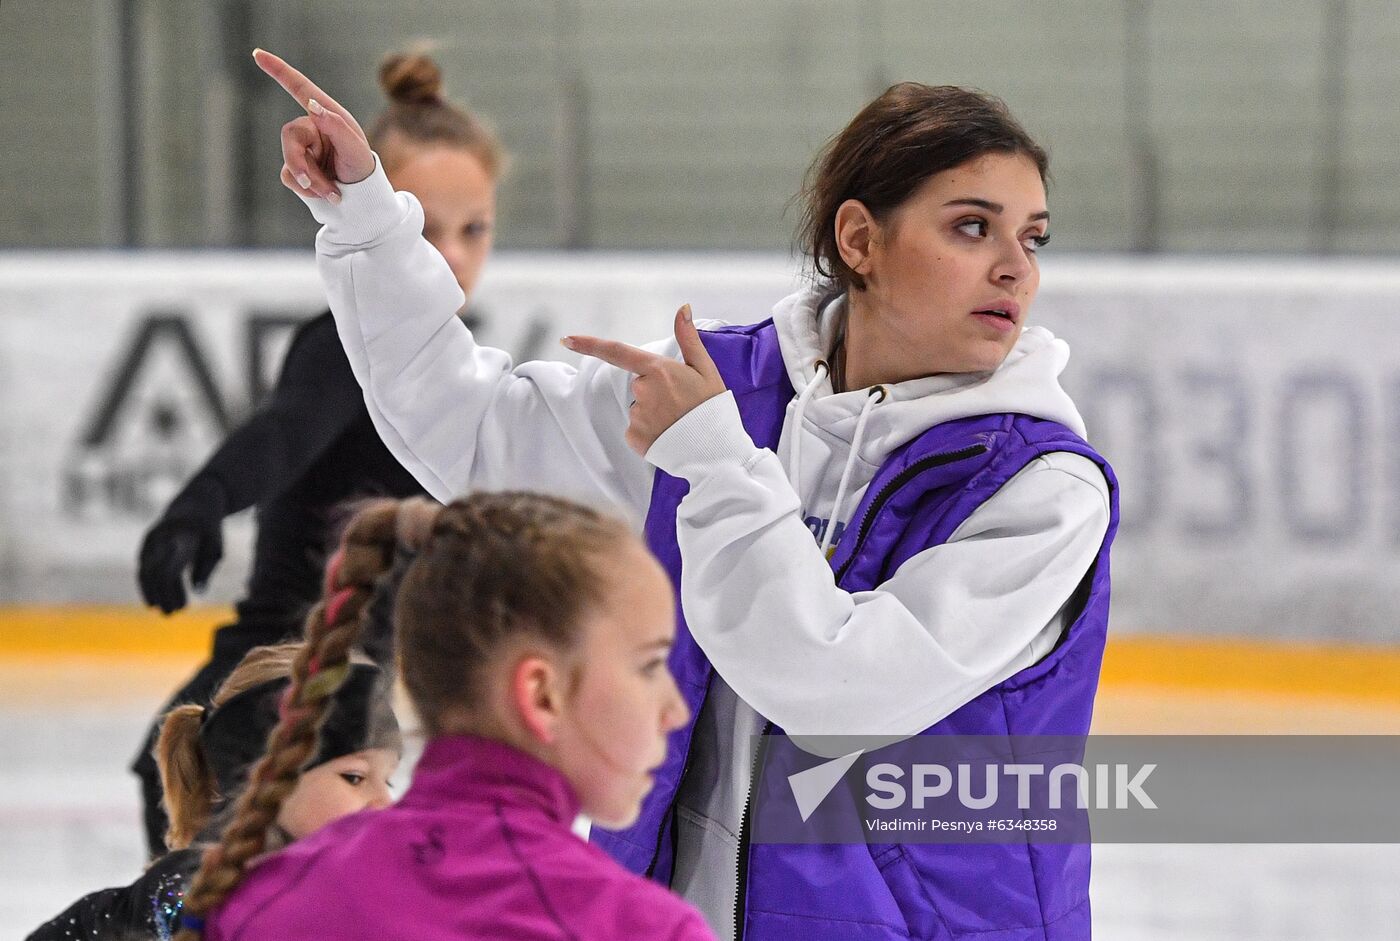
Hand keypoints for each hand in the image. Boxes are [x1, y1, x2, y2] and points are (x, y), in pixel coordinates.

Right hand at [138, 517, 222, 614]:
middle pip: (156, 573)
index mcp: (185, 539)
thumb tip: (198, 592)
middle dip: (162, 596)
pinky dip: (147, 585)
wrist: (197, 501)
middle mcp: (164, 537)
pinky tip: (154, 601)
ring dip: (152, 593)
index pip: (170, 570)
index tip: (182, 607)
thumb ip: (206, 569)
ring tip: (164, 610)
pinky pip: (143, 566)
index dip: (172, 592)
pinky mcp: (146, 541)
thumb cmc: (210, 530)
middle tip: (172, 614)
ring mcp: (152, 538)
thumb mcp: (216, 549)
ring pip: (146, 571)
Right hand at [253, 48, 374, 202]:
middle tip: (311, 183)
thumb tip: (312, 104)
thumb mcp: (355, 148)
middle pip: (288, 135)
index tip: (257, 53)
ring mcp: (302, 148)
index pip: (299, 87)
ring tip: (333, 193)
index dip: (278, 70)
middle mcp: (312, 127)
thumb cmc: (361, 168)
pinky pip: (289, 177)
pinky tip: (326, 194)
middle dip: (300, 162)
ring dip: (311, 181)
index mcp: (327, 114)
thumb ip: (335, 126)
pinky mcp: (297, 168)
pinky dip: (308, 190)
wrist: (360, 199)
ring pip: (289, 161)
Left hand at [564, 305, 726, 455]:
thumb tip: (683, 308)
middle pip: (640, 385)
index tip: (566, 339)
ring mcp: (637, 415)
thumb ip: (689, 339)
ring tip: (679, 423)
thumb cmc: (712, 409)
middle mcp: (643, 391)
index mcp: (659, 370)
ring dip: (655, 413)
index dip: (589, 344)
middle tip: (683, 405)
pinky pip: (637, 429)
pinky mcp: (635, 437)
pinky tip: (669, 435)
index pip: (617, 352)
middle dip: (657, 391)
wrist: (715, 452)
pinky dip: (650, 432)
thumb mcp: (706, 370)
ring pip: (640, 408)